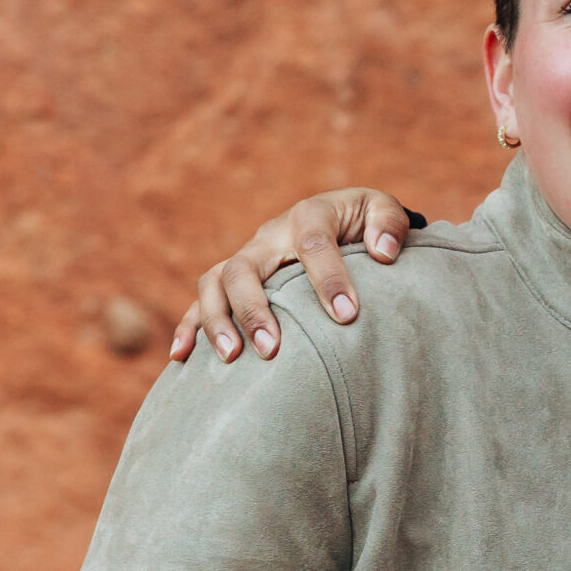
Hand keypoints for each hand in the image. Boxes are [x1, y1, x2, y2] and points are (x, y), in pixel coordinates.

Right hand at [170, 187, 416, 363]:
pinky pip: (201, 302)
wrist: (341, 223)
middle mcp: (269, 236)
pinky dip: (188, 327)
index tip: (346, 315)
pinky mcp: (233, 281)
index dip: (328, 278)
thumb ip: (389, 224)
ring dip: (217, 321)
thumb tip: (382, 253)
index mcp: (309, 216)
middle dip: (255, 309)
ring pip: (214, 283)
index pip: (313, 243)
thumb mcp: (382, 211)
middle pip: (245, 267)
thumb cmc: (364, 223)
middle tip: (270, 349)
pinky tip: (181, 359)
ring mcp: (247, 258)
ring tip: (232, 357)